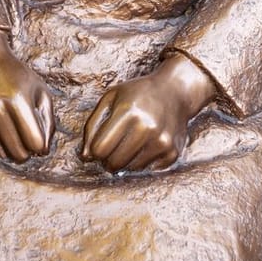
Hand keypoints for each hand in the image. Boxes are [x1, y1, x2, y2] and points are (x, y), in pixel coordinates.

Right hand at [0, 30, 53, 162]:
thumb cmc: (17, 77)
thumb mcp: (41, 91)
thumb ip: (48, 122)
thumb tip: (43, 151)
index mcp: (18, 100)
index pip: (35, 143)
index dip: (41, 146)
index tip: (39, 140)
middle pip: (18, 153)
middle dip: (26, 151)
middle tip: (25, 140)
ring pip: (0, 154)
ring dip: (8, 147)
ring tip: (10, 130)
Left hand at [81, 54, 217, 173]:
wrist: (176, 91)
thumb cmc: (138, 94)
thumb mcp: (110, 98)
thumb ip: (92, 126)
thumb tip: (85, 157)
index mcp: (128, 111)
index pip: (100, 148)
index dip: (94, 151)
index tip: (98, 146)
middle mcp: (147, 127)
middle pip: (114, 162)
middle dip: (107, 160)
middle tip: (110, 151)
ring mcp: (162, 141)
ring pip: (130, 168)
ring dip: (124, 162)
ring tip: (128, 146)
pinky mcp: (173, 151)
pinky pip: (147, 169)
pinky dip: (142, 162)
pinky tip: (145, 146)